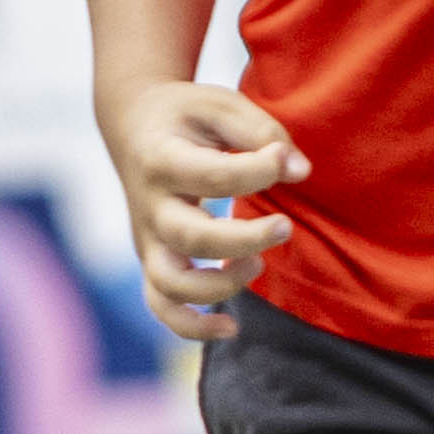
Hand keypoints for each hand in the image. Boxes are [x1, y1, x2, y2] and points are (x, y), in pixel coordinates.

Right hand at [100, 77, 301, 340]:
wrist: (134, 128)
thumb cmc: (187, 116)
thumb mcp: (218, 105)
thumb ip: (261, 131)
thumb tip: (299, 171)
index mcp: (161, 159)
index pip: (211, 174)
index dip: (258, 170)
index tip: (287, 160)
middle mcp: (149, 205)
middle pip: (190, 238)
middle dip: (244, 240)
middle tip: (284, 227)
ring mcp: (148, 239)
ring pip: (171, 283)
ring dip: (219, 286)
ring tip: (257, 266)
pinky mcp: (153, 260)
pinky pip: (162, 306)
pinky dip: (191, 327)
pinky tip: (232, 328)